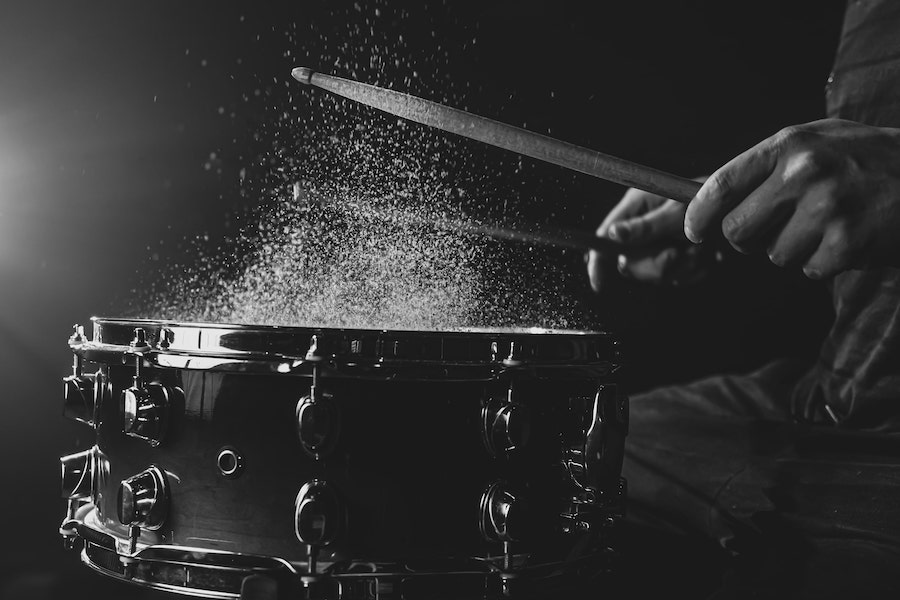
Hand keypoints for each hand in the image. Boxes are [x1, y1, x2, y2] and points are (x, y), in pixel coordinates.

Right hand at [587, 185, 714, 292]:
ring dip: (681, 267)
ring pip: (656, 275)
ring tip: (700, 249)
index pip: (606, 237)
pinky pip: (679, 278)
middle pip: (630, 263)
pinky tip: (707, 256)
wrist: (746, 207)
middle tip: (675, 254)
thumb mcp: (677, 210)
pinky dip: (695, 271)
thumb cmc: (712, 198)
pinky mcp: (681, 258)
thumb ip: (645, 227)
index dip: (598, 262)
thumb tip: (612, 235)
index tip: (600, 284)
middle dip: (654, 266)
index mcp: (637, 207)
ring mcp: (662, 244)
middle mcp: (646, 227)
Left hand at [685, 118, 899, 278]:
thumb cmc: (867, 161)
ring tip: (828, 224)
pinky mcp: (846, 243)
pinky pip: (809, 269)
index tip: (694, 230)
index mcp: (790, 145)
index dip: (699, 214)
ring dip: (795, 249)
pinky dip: (824, 263)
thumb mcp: (818, 143)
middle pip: (737, 229)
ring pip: (774, 254)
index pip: (721, 185)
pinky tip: (848, 238)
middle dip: (747, 239)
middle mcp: (804, 173)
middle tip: (775, 230)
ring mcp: (826, 208)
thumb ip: (767, 167)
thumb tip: (707, 200)